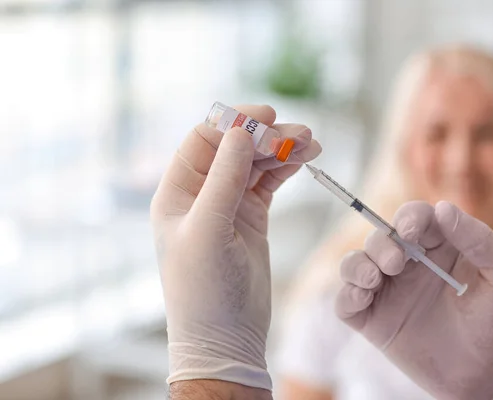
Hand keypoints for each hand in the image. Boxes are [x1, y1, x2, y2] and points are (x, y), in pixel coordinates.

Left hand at [151, 105, 320, 389]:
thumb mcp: (209, 231)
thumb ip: (224, 180)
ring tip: (313, 143)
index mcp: (177, 192)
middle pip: (235, 147)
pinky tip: (306, 159)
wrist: (226, 337)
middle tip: (301, 133)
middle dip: (267, 136)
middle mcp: (201, 194)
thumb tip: (239, 132)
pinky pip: (269, 182)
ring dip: (283, 149)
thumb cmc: (205, 290)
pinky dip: (287, 168)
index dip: (235, 124)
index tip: (269, 119)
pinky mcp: (251, 218)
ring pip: (256, 163)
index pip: (205, 140)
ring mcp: (228, 205)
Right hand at [336, 201, 492, 398]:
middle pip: (379, 237)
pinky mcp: (374, 322)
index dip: (407, 217)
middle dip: (382, 244)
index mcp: (439, 248)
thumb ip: (478, 239)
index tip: (410, 230)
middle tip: (396, 264)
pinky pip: (345, 301)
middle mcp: (410, 266)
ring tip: (375, 280)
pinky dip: (346, 294)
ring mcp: (389, 293)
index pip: (414, 218)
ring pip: (355, 264)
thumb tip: (442, 208)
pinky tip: (363, 297)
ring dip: (357, 264)